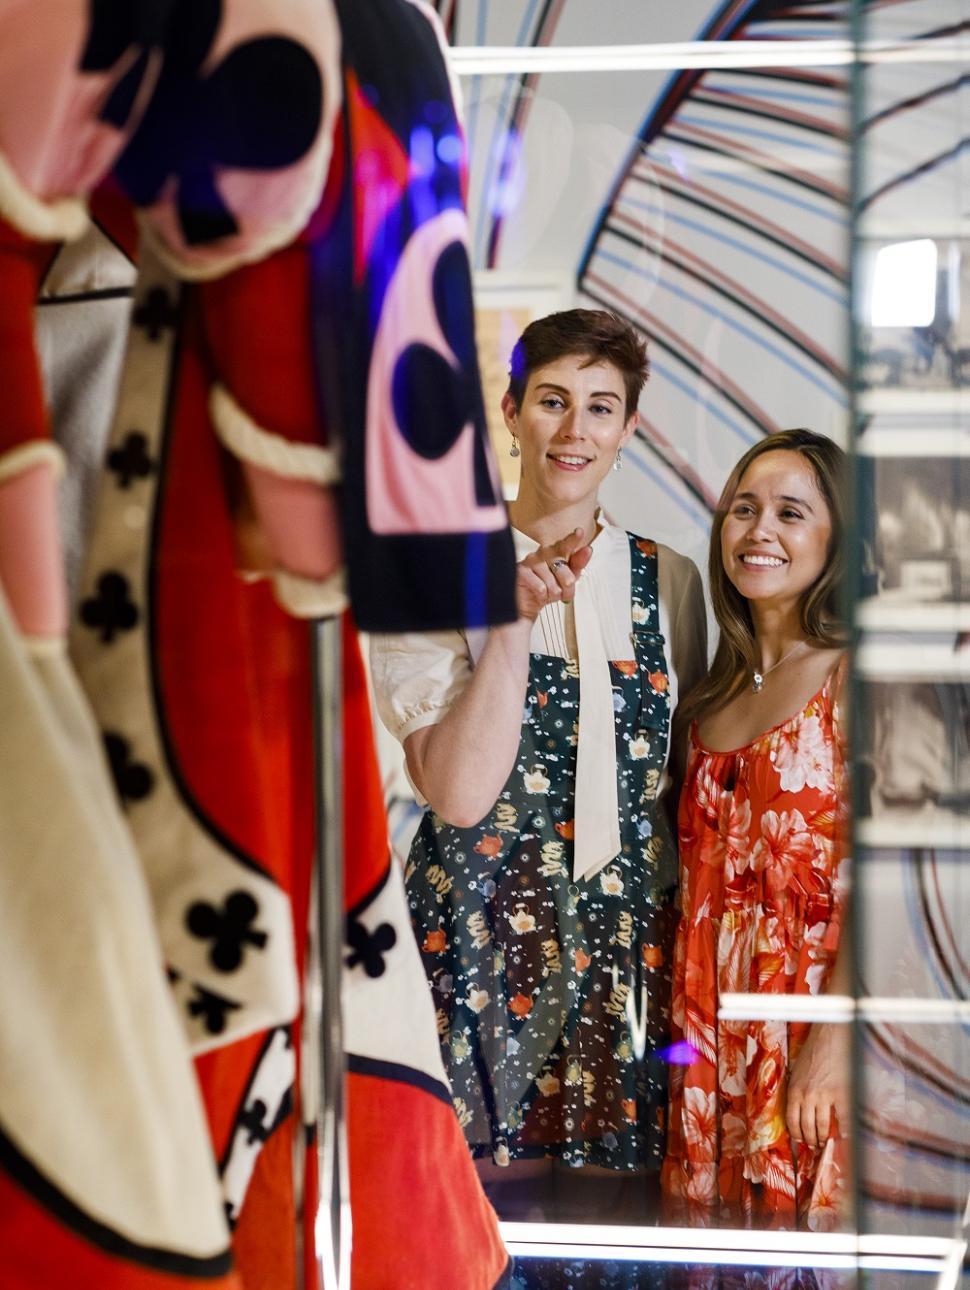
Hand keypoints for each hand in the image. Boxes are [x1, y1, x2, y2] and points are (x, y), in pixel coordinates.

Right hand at [515, 527, 592, 621]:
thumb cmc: (548, 589)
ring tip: (548, 594)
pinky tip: (538, 594)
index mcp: (555, 552)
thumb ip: (578, 565)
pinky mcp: (521, 571)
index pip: (566, 544)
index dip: (573, 539)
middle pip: (563, 569)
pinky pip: (541, 587)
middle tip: (564, 593)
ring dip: (553, 594)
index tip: (580, 532)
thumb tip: (588, 549)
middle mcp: (543, 553)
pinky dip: (542, 596)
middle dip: (567, 586)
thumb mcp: (568, 579)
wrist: (529, 603)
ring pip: (552, 582)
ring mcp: (531, 561)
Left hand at [786, 1023, 848, 1149]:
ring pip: (823, 1126)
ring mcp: (824, 1096)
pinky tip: (845, 1135)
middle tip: (815, 1145)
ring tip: (826, 1142)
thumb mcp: (797, 1072)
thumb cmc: (812, 1052)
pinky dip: (844, 1130)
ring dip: (824, 1137)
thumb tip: (799, 1109)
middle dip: (811, 1140)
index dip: (797, 1134)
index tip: (801, 1140)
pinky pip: (843, 1119)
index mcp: (794, 1091)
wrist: (829, 1038)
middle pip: (807, 1127)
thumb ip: (798, 1090)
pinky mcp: (841, 1094)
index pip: (792, 1121)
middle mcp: (807, 1096)